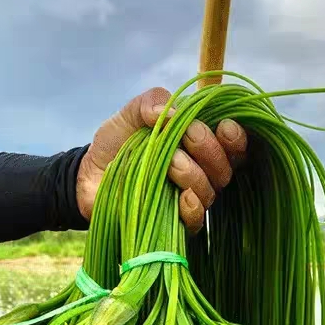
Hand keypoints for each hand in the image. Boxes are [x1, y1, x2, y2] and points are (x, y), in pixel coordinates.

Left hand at [76, 86, 246, 232]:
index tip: (224, 127)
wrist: (89, 176)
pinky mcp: (176, 223)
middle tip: (188, 137)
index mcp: (198, 145)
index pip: (232, 144)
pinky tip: (183, 198)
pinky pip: (197, 220)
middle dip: (210, 149)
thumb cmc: (117, 144)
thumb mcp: (131, 114)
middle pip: (225, 167)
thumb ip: (152, 102)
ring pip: (211, 191)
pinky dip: (193, 207)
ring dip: (194, 174)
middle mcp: (201, 173)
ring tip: (171, 164)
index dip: (235, 137)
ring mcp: (190, 199)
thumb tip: (175, 113)